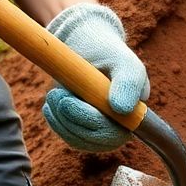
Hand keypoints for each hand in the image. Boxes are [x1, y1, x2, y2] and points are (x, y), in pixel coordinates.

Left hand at [42, 4, 148, 151]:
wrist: (87, 45)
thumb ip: (129, 82)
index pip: (116, 134)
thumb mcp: (122, 60)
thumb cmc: (108, 52)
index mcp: (133, 113)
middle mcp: (118, 126)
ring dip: (61, 120)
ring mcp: (97, 128)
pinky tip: (51, 104)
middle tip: (56, 95)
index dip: (93, 123)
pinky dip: (55, 121)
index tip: (69, 102)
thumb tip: (122, 110)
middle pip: (95, 140)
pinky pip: (66, 134)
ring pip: (78, 139)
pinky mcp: (79, 126)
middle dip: (73, 120)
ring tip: (53, 93)